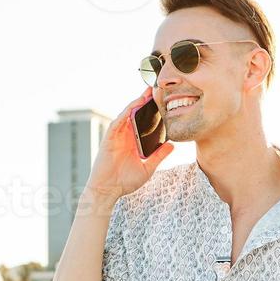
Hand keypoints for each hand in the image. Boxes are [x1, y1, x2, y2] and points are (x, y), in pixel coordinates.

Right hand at [84, 85, 174, 201]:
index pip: (143, 122)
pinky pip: (117, 122)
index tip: (163, 101)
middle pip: (135, 114)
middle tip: (156, 89)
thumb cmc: (124, 182)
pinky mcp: (109, 138)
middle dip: (145, 101)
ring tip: (147, 92)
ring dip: (136, 103)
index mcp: (134, 141)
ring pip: (127, 114)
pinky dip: (125, 113)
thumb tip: (172, 145)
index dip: (151, 111)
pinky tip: (133, 106)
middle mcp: (125, 136)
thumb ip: (159, 156)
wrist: (107, 191)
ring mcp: (116, 136)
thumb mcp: (147, 168)